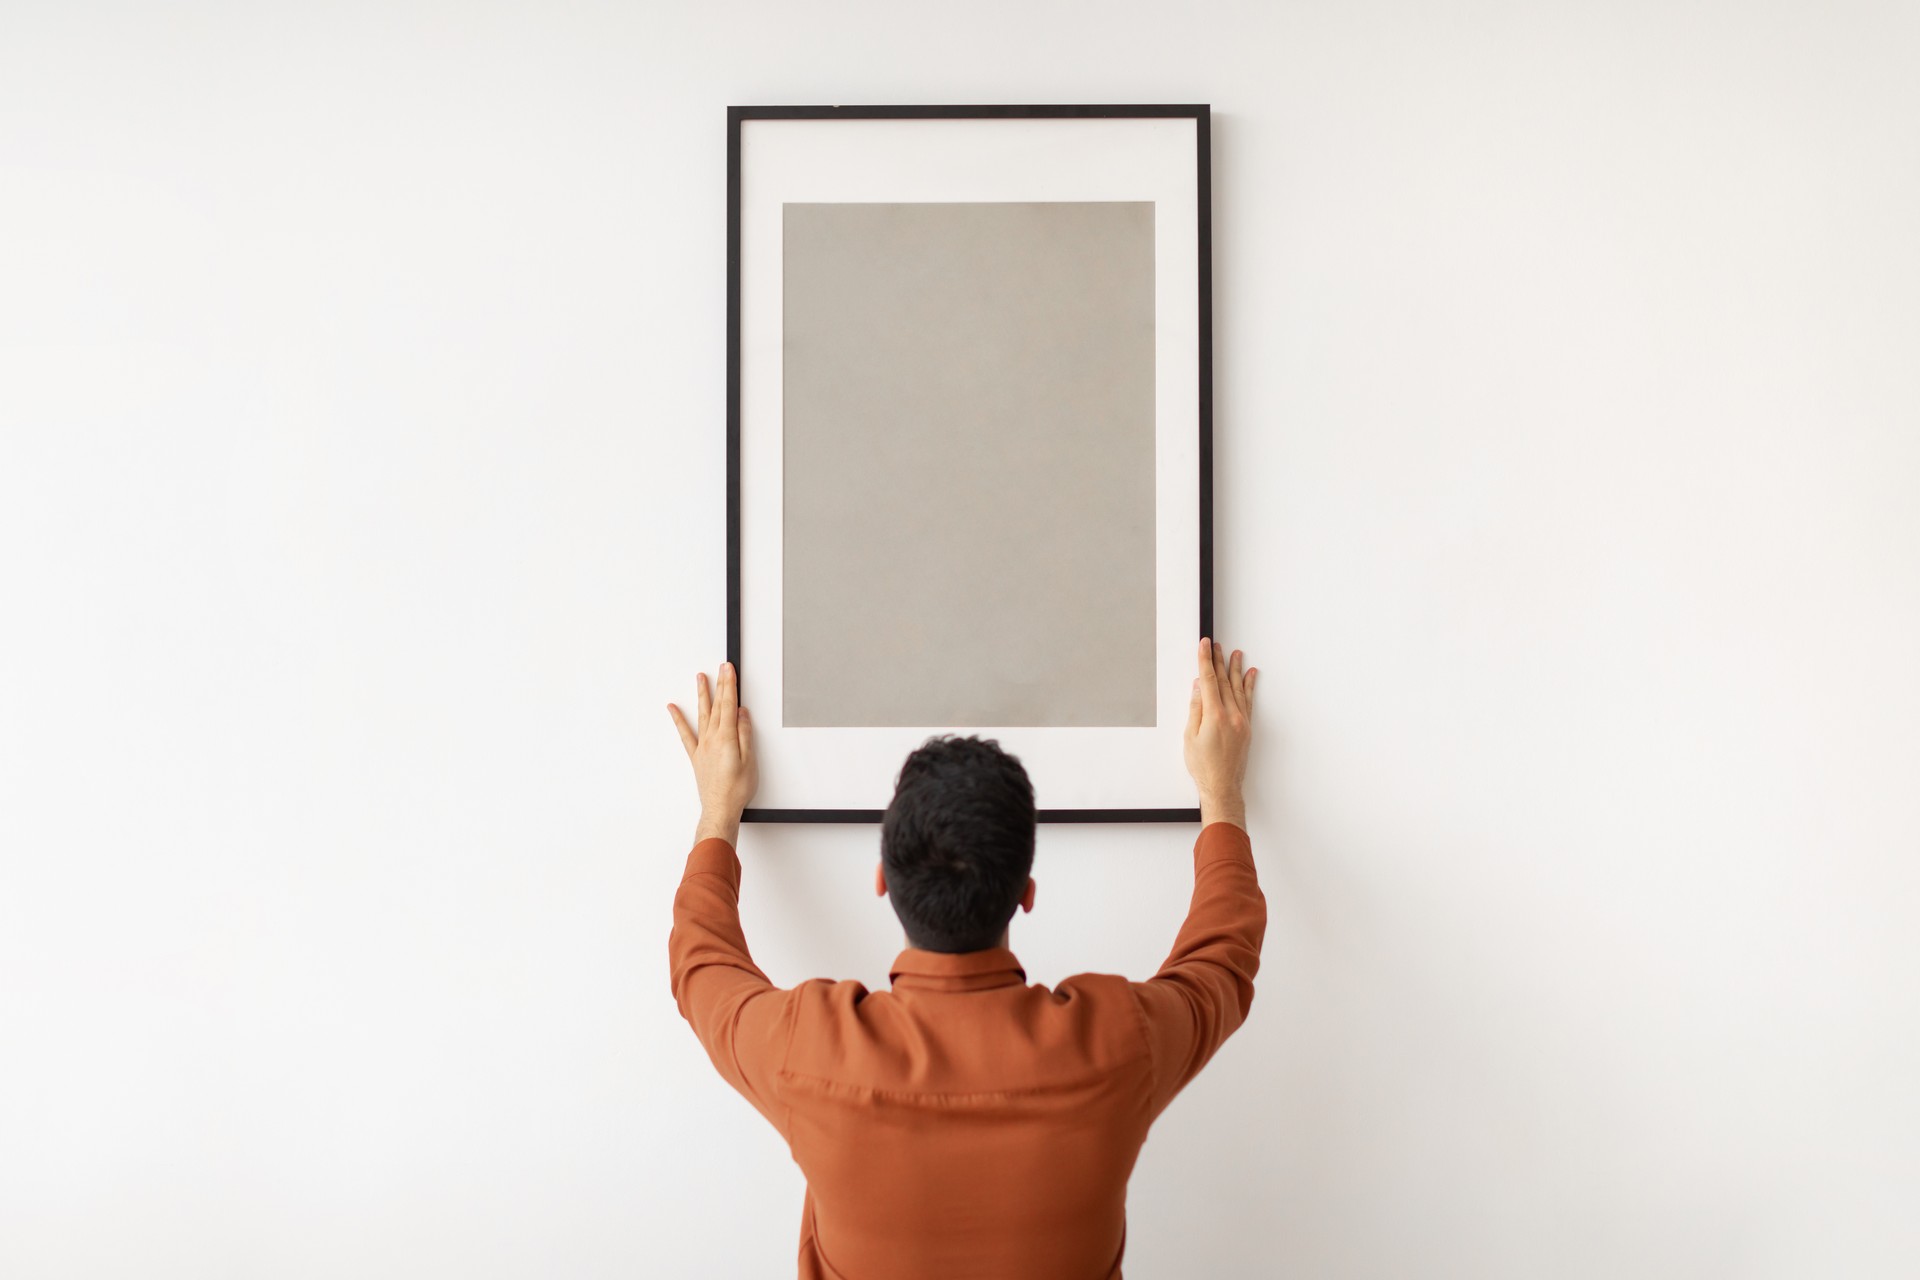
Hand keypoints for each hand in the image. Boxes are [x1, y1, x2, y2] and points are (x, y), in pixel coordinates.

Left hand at [667, 661, 757, 842]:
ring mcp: (702, 746)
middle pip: (717, 706)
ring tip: (701, 678)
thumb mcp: (749, 760)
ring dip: (702, 695)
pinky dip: (679, 720)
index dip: (730, 685)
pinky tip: (673, 709)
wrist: (719, 808)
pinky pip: (686, 734)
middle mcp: (711, 739)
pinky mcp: (696, 755)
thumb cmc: (736, 788)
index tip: (729, 670)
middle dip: (720, 684)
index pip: (729, 704)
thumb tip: (742, 714)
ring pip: (702, 714)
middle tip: (721, 668)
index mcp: (726, 738)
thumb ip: (745, 734)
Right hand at [1184, 637, 1254, 827]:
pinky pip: (1248, 701)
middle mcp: (1232, 715)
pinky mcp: (1247, 727)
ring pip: (1238, 688)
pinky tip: (1251, 676)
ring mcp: (1242, 721)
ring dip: (1236, 669)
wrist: (1223, 786)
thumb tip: (1199, 687)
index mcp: (1215, 716)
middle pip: (1224, 681)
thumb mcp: (1190, 737)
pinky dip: (1249, 686)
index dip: (1205, 661)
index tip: (1204, 645)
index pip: (1209, 680)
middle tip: (1216, 645)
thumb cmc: (1204, 766)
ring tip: (1236, 653)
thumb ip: (1195, 709)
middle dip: (1219, 661)